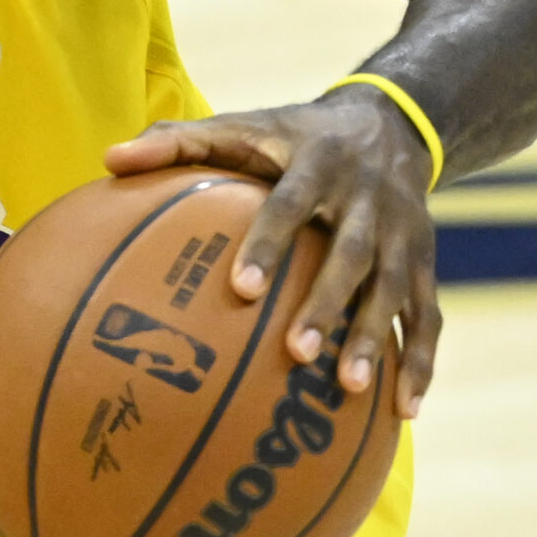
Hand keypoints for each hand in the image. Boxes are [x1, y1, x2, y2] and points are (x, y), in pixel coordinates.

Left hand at [105, 88, 439, 416]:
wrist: (388, 124)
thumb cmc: (289, 135)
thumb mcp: (240, 125)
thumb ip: (177, 142)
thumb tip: (109, 159)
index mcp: (316, 163)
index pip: (289, 204)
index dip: (269, 244)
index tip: (242, 289)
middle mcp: (367, 199)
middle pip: (352, 254)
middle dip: (327, 303)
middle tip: (295, 354)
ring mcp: (404, 233)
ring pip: (395, 290)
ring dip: (374, 339)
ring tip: (349, 389)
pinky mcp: (427, 262)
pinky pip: (427, 316)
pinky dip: (420, 362)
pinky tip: (404, 412)